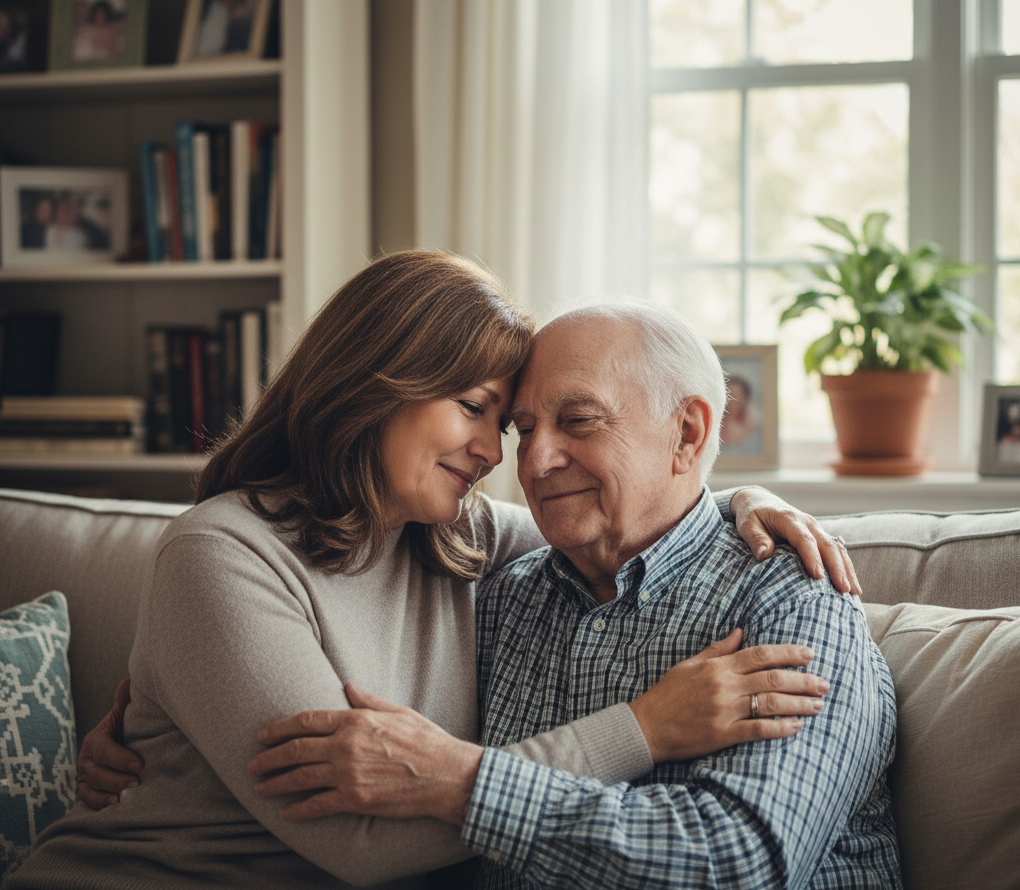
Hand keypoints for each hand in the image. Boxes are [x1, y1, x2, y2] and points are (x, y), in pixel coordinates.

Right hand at [76, 678, 141, 808]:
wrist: (125, 746)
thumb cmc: (127, 730)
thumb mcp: (125, 716)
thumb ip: (125, 702)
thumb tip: (129, 682)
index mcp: (95, 739)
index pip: (102, 750)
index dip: (119, 758)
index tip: (139, 765)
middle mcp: (86, 759)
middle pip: (94, 772)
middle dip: (115, 778)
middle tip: (136, 782)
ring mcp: (85, 777)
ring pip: (90, 788)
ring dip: (108, 792)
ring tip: (126, 796)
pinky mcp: (88, 792)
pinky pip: (88, 801)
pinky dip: (99, 804)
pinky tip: (115, 805)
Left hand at [248, 681, 482, 825]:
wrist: (446, 775)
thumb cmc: (426, 741)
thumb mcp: (398, 711)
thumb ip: (368, 700)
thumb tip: (348, 685)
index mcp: (355, 720)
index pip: (306, 721)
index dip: (279, 728)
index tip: (263, 735)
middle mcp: (346, 745)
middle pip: (296, 750)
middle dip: (269, 758)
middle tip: (253, 764)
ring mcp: (348, 774)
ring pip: (300, 779)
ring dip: (276, 784)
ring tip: (260, 788)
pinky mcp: (355, 799)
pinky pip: (318, 805)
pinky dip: (299, 810)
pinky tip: (287, 813)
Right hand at [627, 629, 828, 762]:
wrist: (647, 725)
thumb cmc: (668, 693)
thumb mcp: (690, 664)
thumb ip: (718, 649)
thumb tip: (741, 631)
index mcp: (718, 666)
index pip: (760, 654)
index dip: (788, 652)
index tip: (810, 654)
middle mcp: (724, 686)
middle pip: (773, 678)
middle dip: (803, 679)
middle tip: (824, 683)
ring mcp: (725, 710)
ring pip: (771, 703)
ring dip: (798, 703)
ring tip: (818, 704)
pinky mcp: (723, 734)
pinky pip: (758, 729)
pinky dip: (780, 728)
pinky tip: (796, 726)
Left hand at [730, 488, 860, 595]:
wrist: (760, 501)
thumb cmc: (752, 515)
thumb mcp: (747, 524)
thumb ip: (755, 539)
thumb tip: (764, 555)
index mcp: (789, 519)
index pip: (804, 539)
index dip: (812, 557)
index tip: (818, 576)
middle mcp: (808, 523)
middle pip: (827, 545)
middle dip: (837, 568)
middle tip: (844, 590)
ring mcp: (817, 529)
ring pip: (837, 549)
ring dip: (847, 570)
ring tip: (854, 592)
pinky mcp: (820, 536)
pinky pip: (837, 551)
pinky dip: (846, 567)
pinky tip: (852, 584)